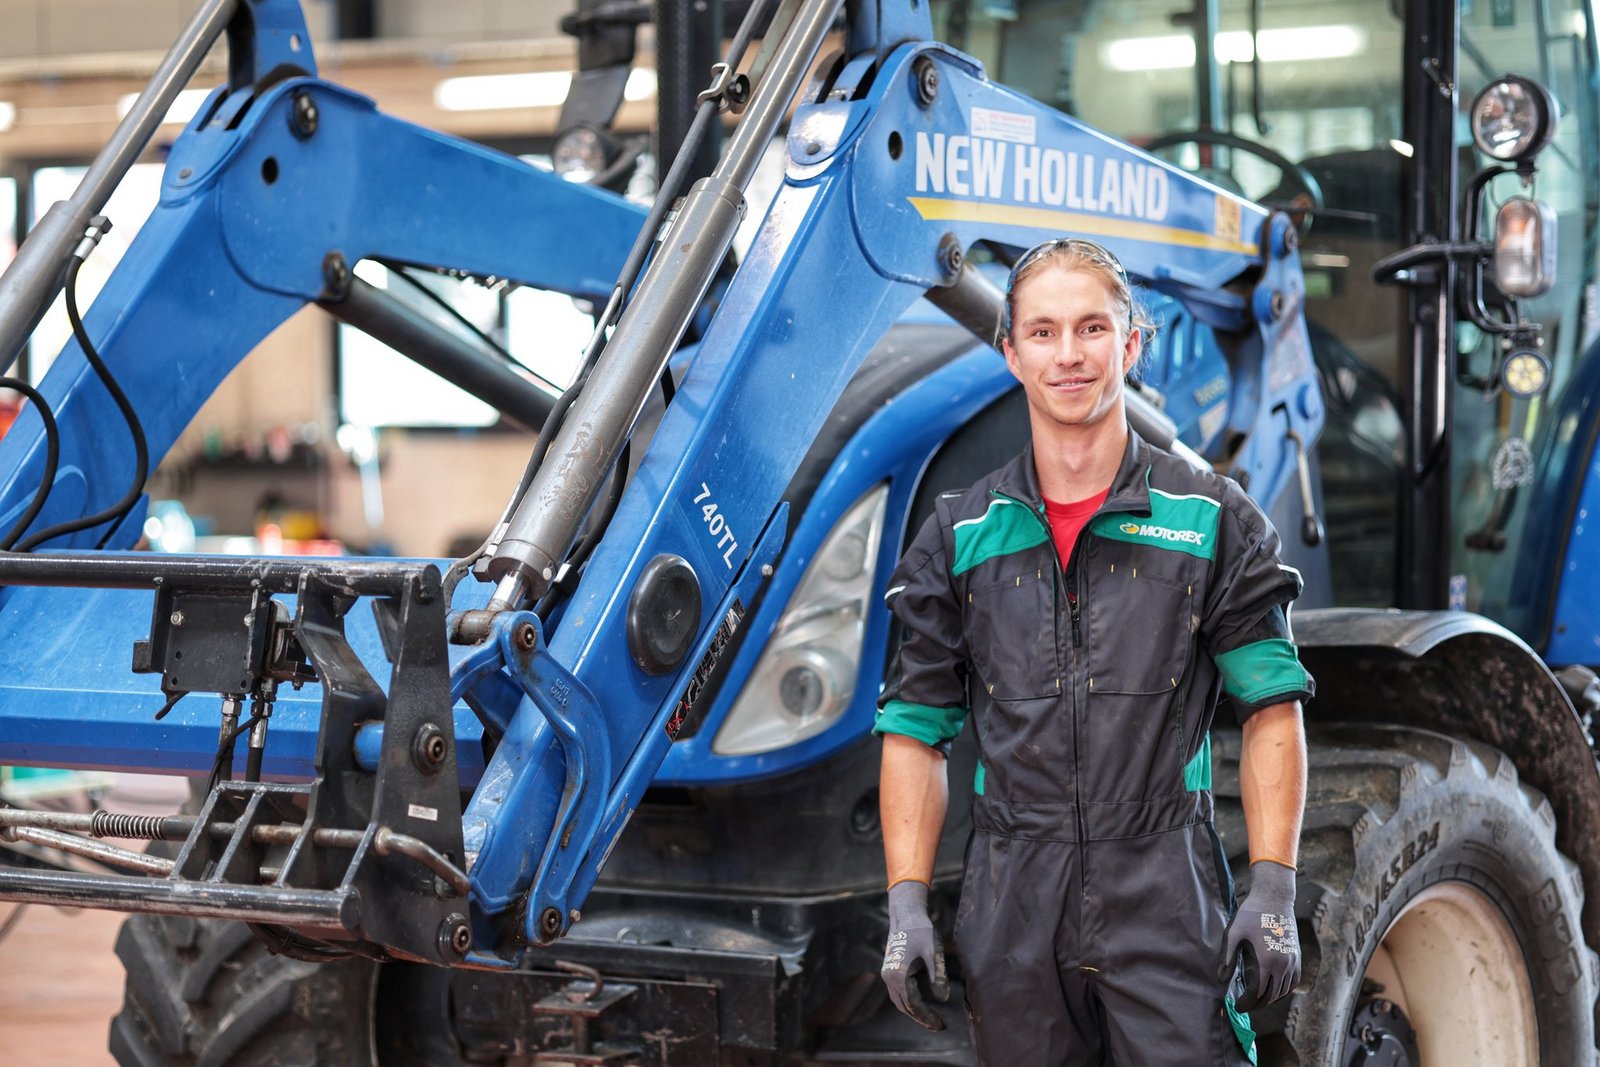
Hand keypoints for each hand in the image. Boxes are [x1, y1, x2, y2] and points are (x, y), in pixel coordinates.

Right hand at [881, 880, 948, 1029]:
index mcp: (898, 975)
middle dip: (921, 1018)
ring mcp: (886, 974)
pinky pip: (897, 993)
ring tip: (931, 1019)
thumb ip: (938, 976)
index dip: (928, 1017)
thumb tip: (942, 1000)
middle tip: (939, 1026)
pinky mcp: (889, 970)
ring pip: (899, 1001)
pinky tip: (921, 1003)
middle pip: (904, 1007)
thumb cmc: (921, 930)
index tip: (942, 1025)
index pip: (914, 1005)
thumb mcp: (933, 951)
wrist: (905, 914)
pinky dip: (908, 1001)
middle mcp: (888, 977)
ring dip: (914, 1012)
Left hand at [1223, 860, 1299, 1010]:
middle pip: (1271, 996)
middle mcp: (1283, 965)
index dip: (1246, 1003)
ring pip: (1283, 991)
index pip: (1257, 993)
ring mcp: (1293, 961)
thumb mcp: (1234, 933)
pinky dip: (1284, 990)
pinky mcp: (1297, 957)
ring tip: (1257, 998)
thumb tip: (1221, 979)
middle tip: (1245, 1005)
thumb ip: (1227, 957)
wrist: (1274, 897)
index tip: (1237, 1006)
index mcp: (1267, 961)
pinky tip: (1273, 988)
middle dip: (1257, 1004)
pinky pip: (1293, 982)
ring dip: (1270, 998)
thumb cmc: (1251, 913)